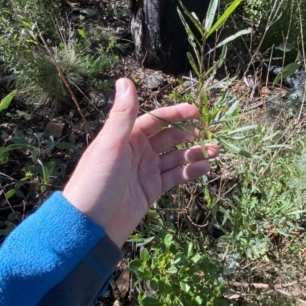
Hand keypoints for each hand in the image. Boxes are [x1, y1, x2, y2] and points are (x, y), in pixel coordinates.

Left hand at [63, 78, 218, 247]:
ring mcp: (146, 171)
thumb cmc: (97, 180)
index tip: (196, 112)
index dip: (176, 114)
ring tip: (215, 151)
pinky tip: (205, 168)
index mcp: (127, 137)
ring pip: (176, 158)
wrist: (90, 225)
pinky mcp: (152, 190)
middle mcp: (138, 152)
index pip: (156, 120)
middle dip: (190, 134)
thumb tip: (125, 80)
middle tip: (209, 133)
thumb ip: (123, 114)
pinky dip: (190, 172)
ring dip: (195, 153)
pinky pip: (175, 177)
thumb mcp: (111, 145)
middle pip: (169, 138)